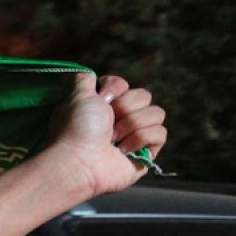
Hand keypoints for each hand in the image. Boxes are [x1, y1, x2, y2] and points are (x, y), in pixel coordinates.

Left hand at [44, 73, 167, 198]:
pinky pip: (161, 133)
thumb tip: (87, 73)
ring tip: (113, 140)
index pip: (126, 85)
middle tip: (107, 123)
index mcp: (104, 107)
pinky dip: (141, 139)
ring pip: (156, 113)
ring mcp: (134, 137)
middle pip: (145, 95)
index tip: (102, 98)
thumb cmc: (75, 129)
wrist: (78, 162)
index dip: (117, 88)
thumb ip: (83, 79)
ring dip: (132, 124)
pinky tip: (123, 151)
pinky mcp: (146, 154)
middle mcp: (120, 120)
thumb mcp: (76, 96)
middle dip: (125, 107)